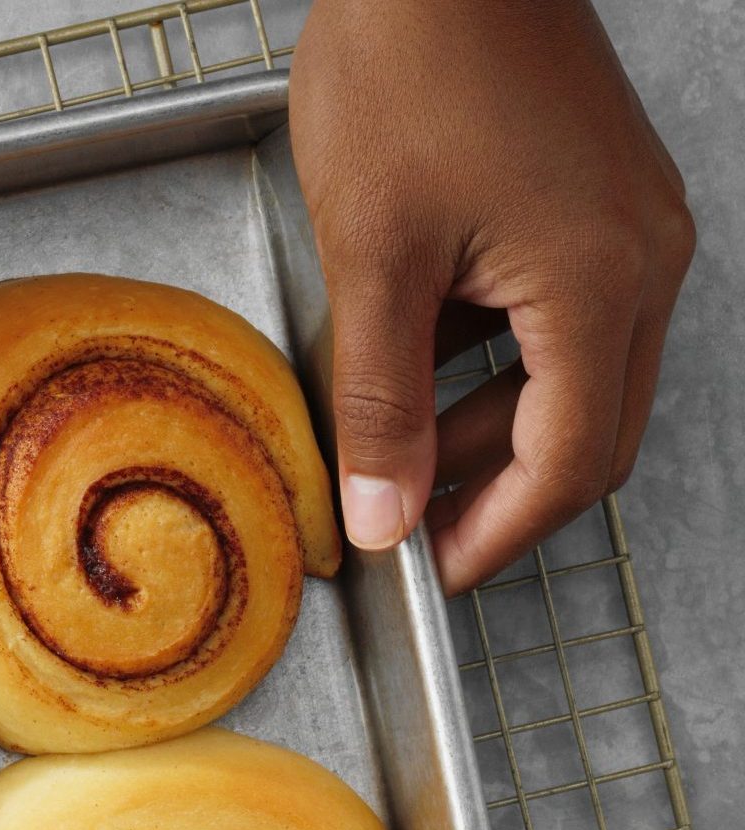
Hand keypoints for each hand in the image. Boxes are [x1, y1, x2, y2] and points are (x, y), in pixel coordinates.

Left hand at [289, 0, 691, 589]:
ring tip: (386, 445)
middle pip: (587, 432)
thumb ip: (376, 402)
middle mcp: (644, 261)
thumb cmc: (410, 70)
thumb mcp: (370, 257)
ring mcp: (634, 227)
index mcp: (599, 285)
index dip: (493, 535)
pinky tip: (412, 359)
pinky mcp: (603, 200)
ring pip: (576, 378)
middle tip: (401, 527)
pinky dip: (495, 359)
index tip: (425, 573)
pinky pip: (565, 316)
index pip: (567, 464)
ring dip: (487, 423)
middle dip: (493, 492)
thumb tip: (380, 517)